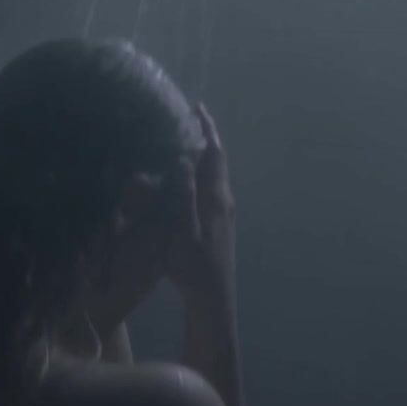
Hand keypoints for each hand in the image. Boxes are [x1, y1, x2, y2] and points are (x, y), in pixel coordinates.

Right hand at [167, 103, 235, 301]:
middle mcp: (224, 200)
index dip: (207, 130)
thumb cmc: (192, 265)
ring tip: (182, 141)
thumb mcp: (182, 230)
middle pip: (217, 160)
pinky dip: (201, 172)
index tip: (197, 109)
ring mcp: (224, 211)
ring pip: (215, 174)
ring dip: (202, 155)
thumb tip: (183, 160)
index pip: (214, 155)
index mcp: (215, 198)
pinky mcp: (220, 222)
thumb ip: (183, 195)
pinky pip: (211, 186)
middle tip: (186, 119)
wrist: (213, 296)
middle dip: (205, 138)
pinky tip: (186, 177)